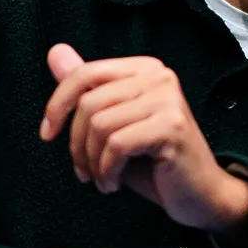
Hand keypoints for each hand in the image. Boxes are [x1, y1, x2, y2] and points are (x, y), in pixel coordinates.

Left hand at [38, 43, 247, 234]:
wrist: (200, 196)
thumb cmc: (154, 163)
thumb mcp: (111, 124)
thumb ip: (85, 89)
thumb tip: (54, 52)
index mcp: (144, 68)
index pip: (85, 73)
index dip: (57, 104)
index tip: (47, 134)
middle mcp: (159, 76)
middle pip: (89, 103)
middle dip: (77, 144)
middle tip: (84, 171)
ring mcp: (168, 99)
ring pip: (100, 125)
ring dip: (92, 162)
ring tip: (103, 179)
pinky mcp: (172, 126)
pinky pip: (117, 144)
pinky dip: (107, 170)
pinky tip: (114, 183)